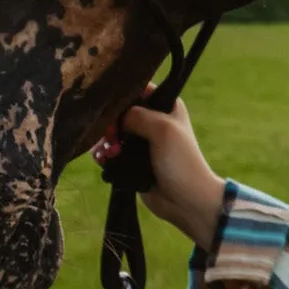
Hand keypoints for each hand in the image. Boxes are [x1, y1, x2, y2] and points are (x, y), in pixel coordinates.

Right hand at [104, 98, 226, 250]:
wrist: (185, 199)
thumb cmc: (180, 161)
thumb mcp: (163, 129)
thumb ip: (137, 115)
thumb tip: (116, 116)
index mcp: (166, 106)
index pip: (138, 89)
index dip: (123, 96)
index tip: (113, 110)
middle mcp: (153, 120)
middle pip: (119, 112)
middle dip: (110, 124)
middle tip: (112, 137)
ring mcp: (141, 141)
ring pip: (112, 133)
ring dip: (106, 142)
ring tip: (111, 153)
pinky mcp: (131, 160)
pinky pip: (110, 152)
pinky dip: (104, 155)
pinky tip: (103, 159)